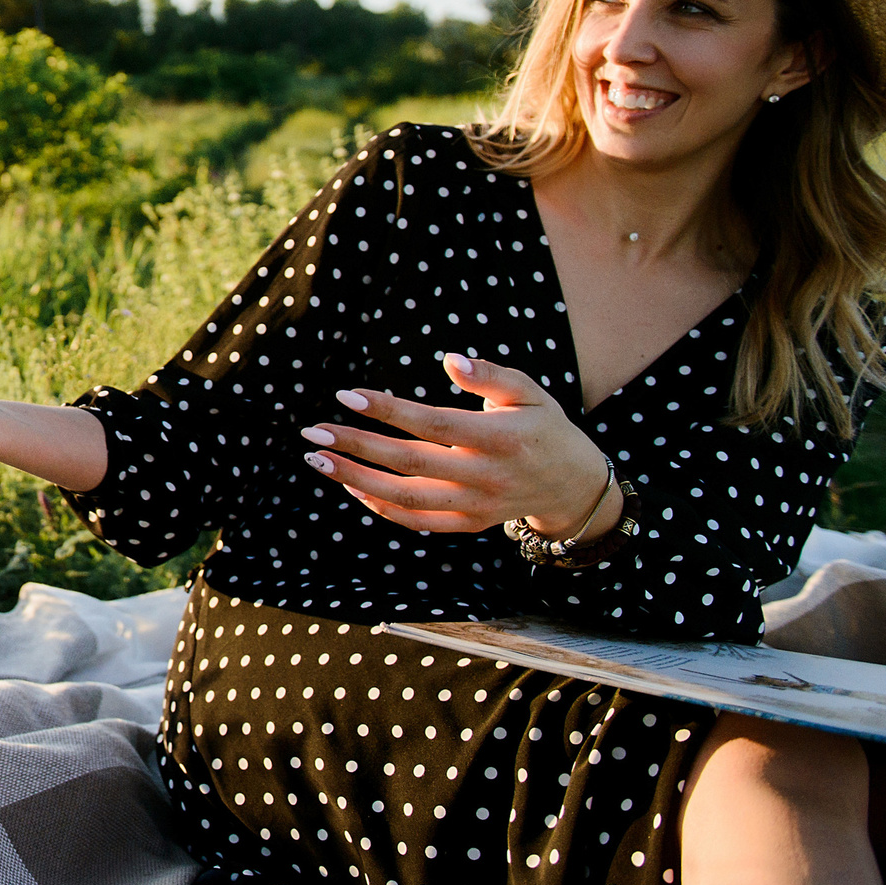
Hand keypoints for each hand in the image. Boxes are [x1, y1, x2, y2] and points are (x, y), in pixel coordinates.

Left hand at [300, 352, 611, 537]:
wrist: (572, 486)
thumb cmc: (543, 427)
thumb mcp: (529, 392)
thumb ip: (491, 375)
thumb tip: (449, 360)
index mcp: (500, 438)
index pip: (432, 424)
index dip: (388, 410)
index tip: (347, 395)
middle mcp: (485, 477)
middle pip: (409, 463)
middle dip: (356, 447)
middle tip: (313, 433)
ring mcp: (475, 506)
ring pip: (406, 498)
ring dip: (356, 480)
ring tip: (318, 460)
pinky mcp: (468, 524)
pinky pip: (416, 521)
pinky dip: (380, 506)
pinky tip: (351, 485)